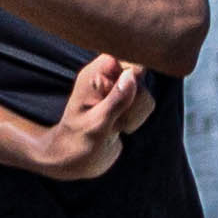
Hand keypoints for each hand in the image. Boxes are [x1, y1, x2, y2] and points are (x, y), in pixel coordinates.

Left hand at [31, 55, 153, 180]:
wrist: (73, 161)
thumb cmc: (76, 143)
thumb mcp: (96, 125)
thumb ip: (116, 101)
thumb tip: (131, 76)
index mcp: (94, 75)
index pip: (126, 55)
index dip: (134, 73)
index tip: (127, 95)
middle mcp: (106, 78)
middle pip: (141, 76)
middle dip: (135, 100)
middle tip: (116, 118)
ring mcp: (116, 90)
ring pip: (145, 93)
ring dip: (135, 113)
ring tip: (115, 125)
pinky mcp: (124, 103)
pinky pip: (144, 105)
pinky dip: (136, 119)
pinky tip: (120, 127)